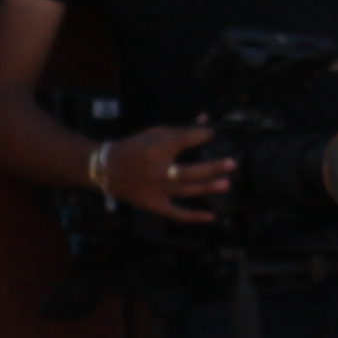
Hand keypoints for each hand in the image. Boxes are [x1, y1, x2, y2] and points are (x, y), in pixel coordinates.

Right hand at [94, 125, 232, 225]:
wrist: (105, 169)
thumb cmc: (133, 147)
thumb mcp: (154, 133)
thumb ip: (181, 129)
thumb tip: (206, 120)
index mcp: (156, 149)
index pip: (185, 140)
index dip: (202, 135)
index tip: (212, 133)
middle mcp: (157, 171)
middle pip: (189, 171)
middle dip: (212, 167)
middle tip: (232, 163)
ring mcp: (156, 190)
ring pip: (186, 190)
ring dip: (208, 187)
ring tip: (226, 184)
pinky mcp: (153, 204)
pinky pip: (175, 213)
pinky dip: (193, 216)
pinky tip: (211, 216)